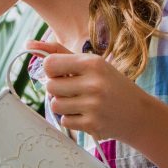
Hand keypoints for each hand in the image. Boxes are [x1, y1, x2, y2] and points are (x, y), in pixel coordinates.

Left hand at [26, 39, 153, 144]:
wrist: (138, 114)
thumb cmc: (111, 85)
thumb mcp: (92, 63)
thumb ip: (60, 53)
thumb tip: (29, 43)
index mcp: (93, 63)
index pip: (50, 64)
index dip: (51, 70)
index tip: (61, 74)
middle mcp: (94, 83)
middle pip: (50, 87)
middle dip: (57, 89)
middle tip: (73, 90)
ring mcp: (93, 106)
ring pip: (55, 105)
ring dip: (63, 105)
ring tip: (80, 102)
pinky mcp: (93, 125)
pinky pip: (64, 121)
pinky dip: (72, 119)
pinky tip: (87, 114)